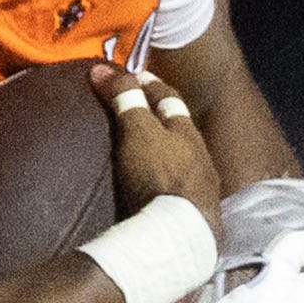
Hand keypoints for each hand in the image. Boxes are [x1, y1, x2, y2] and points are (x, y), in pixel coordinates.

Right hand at [90, 63, 221, 227]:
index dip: (150, 85)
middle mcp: (202, 158)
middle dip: (162, 118)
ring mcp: (203, 190)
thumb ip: (125, 100)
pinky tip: (156, 189)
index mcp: (188, 133)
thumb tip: (101, 67)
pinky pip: (181, 188)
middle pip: (181, 130)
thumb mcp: (138, 132)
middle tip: (139, 111)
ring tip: (144, 151)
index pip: (170, 99)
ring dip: (167, 151)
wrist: (181, 235)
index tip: (134, 75)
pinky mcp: (197, 217)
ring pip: (184, 159)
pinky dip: (168, 179)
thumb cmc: (158, 175)